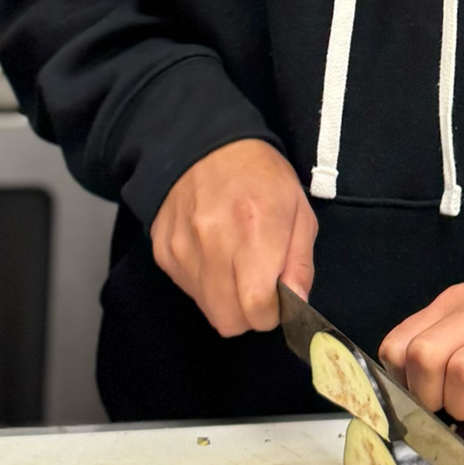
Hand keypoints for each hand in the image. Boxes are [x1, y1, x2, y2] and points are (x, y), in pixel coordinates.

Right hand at [150, 139, 317, 335]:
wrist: (203, 144)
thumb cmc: (261, 177)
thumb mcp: (299, 211)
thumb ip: (300, 263)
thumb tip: (298, 303)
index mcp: (256, 234)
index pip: (257, 307)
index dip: (271, 315)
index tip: (278, 303)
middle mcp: (215, 245)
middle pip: (230, 320)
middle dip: (249, 316)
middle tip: (259, 293)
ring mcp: (183, 250)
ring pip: (208, 309)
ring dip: (227, 301)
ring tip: (236, 269)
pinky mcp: (163, 252)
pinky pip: (189, 290)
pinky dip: (205, 285)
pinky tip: (214, 257)